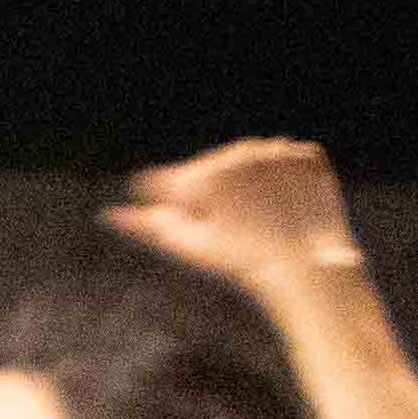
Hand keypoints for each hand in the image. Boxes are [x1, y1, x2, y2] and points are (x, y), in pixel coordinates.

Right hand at [106, 136, 359, 299]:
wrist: (309, 266)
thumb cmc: (240, 261)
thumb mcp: (188, 245)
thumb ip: (145, 224)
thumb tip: (108, 214)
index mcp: (202, 176)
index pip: (168, 182)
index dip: (178, 207)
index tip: (202, 227)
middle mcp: (238, 155)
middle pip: (209, 167)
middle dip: (213, 191)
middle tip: (236, 226)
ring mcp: (276, 152)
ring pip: (247, 161)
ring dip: (248, 182)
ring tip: (263, 216)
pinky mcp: (308, 155)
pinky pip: (285, 158)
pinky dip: (283, 176)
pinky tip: (285, 203)